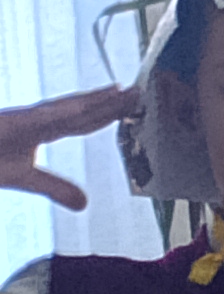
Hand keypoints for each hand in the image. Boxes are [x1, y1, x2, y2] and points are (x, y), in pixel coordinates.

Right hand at [0, 82, 133, 211]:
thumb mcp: (25, 179)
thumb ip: (55, 188)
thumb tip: (84, 203)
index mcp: (38, 129)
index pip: (81, 120)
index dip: (108, 112)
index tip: (134, 103)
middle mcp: (31, 119)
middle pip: (77, 109)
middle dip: (108, 101)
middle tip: (141, 90)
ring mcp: (18, 119)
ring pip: (61, 108)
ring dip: (90, 100)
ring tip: (118, 92)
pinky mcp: (7, 123)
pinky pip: (38, 117)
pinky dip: (60, 113)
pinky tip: (82, 108)